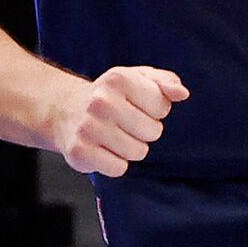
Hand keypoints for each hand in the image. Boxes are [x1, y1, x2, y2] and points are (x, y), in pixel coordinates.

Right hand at [48, 65, 187, 176]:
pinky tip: (105, 150)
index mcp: (119, 79)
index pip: (162, 107)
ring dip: (131, 148)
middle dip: (145, 131)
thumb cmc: (110, 96)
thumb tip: (182, 93)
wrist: (65, 110)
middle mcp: (101, 101)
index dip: (155, 111)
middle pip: (152, 132)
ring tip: (116, 137)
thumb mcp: (138, 78)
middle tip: (126, 124)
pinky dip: (115, 164)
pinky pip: (118, 168)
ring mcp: (88, 127)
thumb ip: (165, 82)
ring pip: (137, 152)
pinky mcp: (79, 151)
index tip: (139, 107)